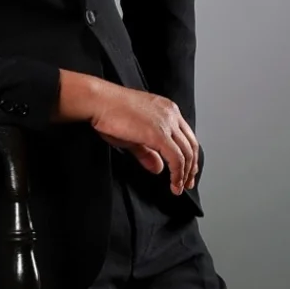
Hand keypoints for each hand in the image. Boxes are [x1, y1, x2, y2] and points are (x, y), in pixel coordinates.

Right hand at [56, 69, 200, 195]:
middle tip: (186, 183)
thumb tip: (159, 168)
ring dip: (185, 174)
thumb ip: (148, 152)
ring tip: (179, 187)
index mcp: (167, 109)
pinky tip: (173, 184)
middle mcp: (171, 114)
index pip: (187, 136)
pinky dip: (177, 174)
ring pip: (187, 153)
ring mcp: (167, 123)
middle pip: (191, 145)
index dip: (189, 156)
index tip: (186, 171)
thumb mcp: (133, 135)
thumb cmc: (109, 112)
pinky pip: (176, 159)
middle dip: (191, 168)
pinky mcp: (159, 134)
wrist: (98, 101)